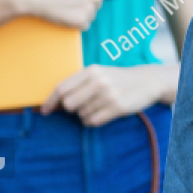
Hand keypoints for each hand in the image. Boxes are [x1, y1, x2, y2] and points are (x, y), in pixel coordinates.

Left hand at [42, 64, 174, 125]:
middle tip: (82, 105)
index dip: (50, 101)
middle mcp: (98, 82)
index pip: (62, 88)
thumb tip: (57, 101)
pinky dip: (94, 120)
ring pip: (82, 115)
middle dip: (72, 109)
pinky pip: (93, 121)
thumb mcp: (99, 73)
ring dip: (86, 114)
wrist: (147, 81)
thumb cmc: (118, 78)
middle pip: (69, 104)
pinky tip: (103, 113)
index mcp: (91, 71)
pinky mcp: (117, 108)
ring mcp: (108, 95)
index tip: (45, 111)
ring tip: (99, 106)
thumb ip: (79, 83)